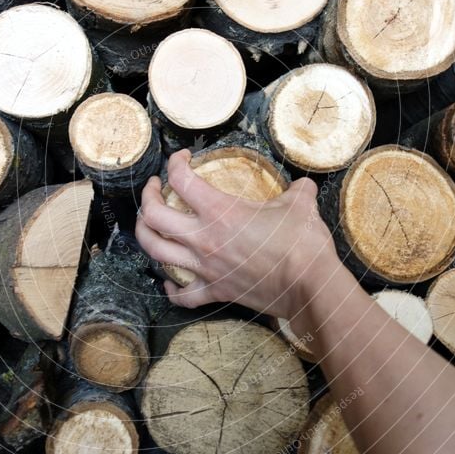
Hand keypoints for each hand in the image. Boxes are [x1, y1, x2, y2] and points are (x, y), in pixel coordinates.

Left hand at [136, 149, 339, 318]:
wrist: (309, 286)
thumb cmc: (303, 243)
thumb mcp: (300, 204)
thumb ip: (296, 190)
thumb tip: (302, 186)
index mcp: (220, 211)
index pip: (181, 179)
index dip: (176, 162)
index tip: (183, 158)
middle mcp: (203, 239)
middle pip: (153, 216)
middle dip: (147, 197)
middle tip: (155, 187)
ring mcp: (205, 268)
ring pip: (156, 252)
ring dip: (145, 234)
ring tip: (149, 223)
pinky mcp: (215, 291)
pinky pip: (182, 295)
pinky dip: (171, 288)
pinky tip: (168, 281)